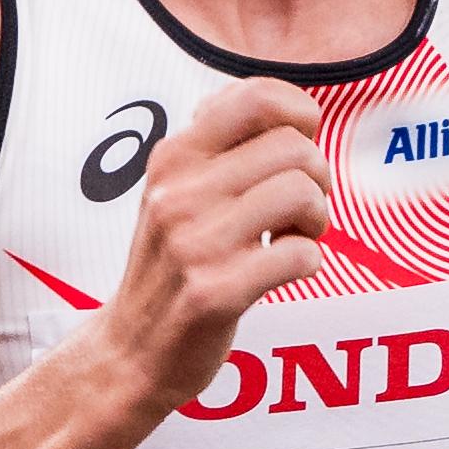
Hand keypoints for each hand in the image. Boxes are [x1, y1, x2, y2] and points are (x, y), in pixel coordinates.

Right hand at [99, 76, 330, 414]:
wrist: (130, 351)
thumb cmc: (170, 268)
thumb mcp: (176, 193)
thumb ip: (220, 150)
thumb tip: (289, 108)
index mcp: (173, 158)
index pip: (256, 98)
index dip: (301, 114)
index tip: (301, 147)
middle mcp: (179, 193)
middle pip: (295, 148)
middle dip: (318, 177)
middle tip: (299, 210)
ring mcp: (194, 243)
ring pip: (303, 193)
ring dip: (316, 220)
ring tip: (293, 238)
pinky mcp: (215, 292)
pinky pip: (301, 255)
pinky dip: (308, 262)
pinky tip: (282, 272)